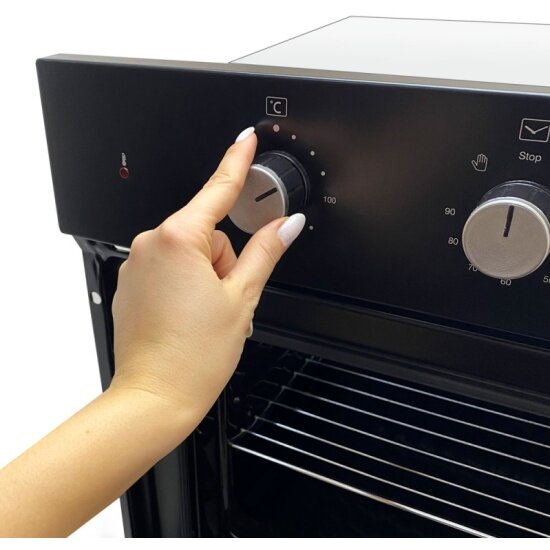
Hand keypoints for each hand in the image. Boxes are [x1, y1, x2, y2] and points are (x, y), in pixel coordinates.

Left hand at [110, 127, 305, 425]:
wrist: (155, 397)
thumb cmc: (192, 357)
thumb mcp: (241, 298)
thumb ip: (266, 252)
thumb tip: (287, 224)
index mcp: (178, 240)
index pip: (218, 190)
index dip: (237, 162)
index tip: (245, 140)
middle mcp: (150, 245)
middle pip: (208, 232)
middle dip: (224, 260)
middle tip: (225, 299)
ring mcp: (138, 265)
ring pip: (191, 253)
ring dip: (207, 275)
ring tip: (205, 314)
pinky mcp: (133, 283)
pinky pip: (171, 268)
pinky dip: (187, 285)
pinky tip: (188, 316)